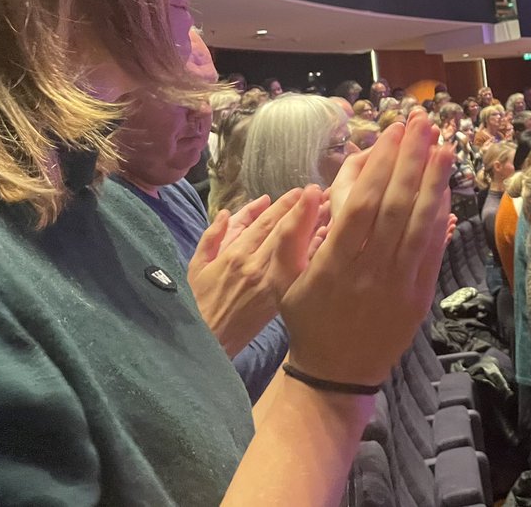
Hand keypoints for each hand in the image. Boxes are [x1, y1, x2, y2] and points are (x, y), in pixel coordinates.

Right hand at [188, 189, 320, 356]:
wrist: (209, 339)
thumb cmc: (200, 300)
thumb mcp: (198, 264)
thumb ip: (214, 235)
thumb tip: (231, 211)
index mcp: (235, 255)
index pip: (264, 223)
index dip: (284, 205)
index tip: (301, 191)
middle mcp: (256, 266)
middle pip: (285, 232)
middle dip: (305, 209)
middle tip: (323, 192)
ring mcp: (271, 282)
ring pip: (297, 248)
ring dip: (315, 226)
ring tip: (332, 207)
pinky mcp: (280, 297)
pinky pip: (299, 270)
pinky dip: (313, 252)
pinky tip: (327, 238)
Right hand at [278, 111, 454, 385]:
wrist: (337, 373)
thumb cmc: (307, 319)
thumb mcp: (281, 279)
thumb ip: (291, 234)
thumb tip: (310, 189)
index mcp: (334, 264)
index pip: (362, 203)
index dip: (380, 164)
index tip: (392, 132)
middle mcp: (370, 270)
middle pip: (396, 205)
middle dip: (411, 159)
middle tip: (423, 123)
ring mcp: (399, 283)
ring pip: (420, 223)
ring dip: (434, 180)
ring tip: (443, 145)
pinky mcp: (420, 295)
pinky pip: (433, 249)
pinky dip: (441, 217)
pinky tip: (445, 189)